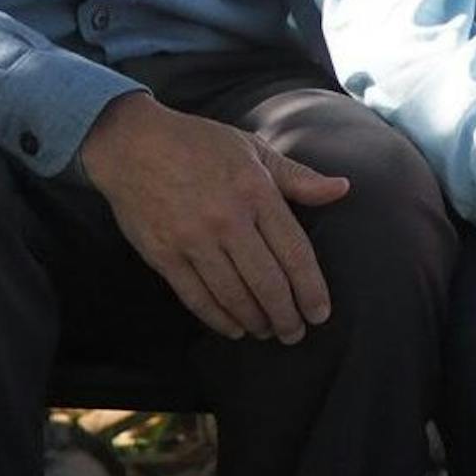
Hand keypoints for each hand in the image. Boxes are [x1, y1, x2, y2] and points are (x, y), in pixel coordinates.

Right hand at [77, 93, 347, 342]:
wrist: (132, 143)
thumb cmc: (198, 142)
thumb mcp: (252, 149)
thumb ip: (297, 176)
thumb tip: (343, 189)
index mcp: (255, 191)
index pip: (295, 253)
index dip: (312, 290)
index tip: (320, 313)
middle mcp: (227, 219)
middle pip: (268, 284)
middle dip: (287, 317)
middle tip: (296, 333)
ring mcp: (194, 240)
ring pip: (235, 297)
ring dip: (257, 322)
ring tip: (268, 331)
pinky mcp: (165, 255)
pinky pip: (198, 299)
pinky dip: (220, 319)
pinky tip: (235, 327)